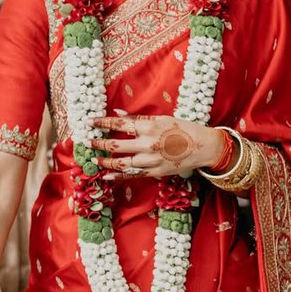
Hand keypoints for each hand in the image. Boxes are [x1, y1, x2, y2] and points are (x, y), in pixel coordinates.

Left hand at [90, 116, 226, 178]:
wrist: (203, 147)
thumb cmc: (183, 129)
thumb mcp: (162, 118)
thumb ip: (139, 118)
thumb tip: (117, 115)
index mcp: (149, 127)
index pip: (119, 124)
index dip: (102, 123)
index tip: (89, 122)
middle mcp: (147, 144)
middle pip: (116, 145)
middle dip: (99, 143)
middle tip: (87, 141)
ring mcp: (150, 160)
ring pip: (121, 163)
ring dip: (105, 161)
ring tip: (95, 159)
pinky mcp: (154, 172)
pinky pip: (132, 175)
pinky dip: (118, 176)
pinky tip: (107, 176)